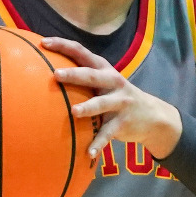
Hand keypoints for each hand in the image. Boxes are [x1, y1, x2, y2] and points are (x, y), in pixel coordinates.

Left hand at [48, 37, 182, 162]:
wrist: (152, 115)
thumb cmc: (117, 97)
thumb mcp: (105, 82)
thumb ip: (84, 76)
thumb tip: (47, 72)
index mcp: (104, 69)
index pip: (82, 52)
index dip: (63, 46)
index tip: (43, 43)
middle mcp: (113, 82)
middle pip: (92, 75)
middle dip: (74, 74)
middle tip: (56, 74)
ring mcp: (120, 102)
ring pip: (102, 103)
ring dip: (88, 107)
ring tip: (74, 112)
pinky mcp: (123, 122)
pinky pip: (108, 133)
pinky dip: (99, 143)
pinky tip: (89, 153)